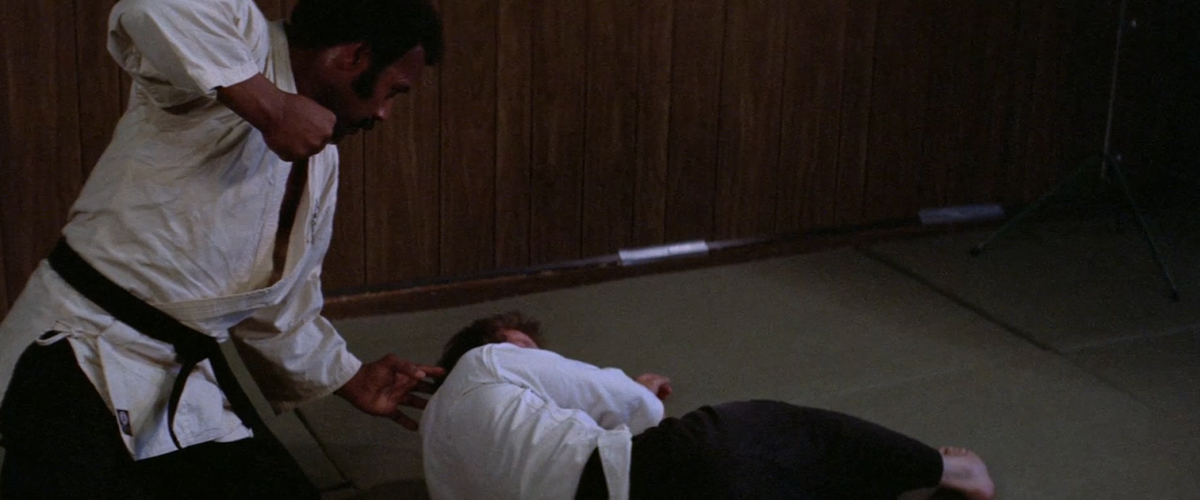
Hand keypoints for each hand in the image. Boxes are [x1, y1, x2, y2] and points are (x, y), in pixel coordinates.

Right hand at [217, 74, 335, 160]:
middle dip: (308, 140)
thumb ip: (321, 121)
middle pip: (318, 145)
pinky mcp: (297, 156)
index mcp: (330, 122)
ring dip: (297, 147)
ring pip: (306, 152)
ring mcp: (311, 148)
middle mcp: (324, 137)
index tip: (306, 127)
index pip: (328, 135)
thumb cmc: (289, 104)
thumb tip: (324, 132)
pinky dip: (286, 151)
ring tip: (287, 134)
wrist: (271, 109)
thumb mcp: (313, 107)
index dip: (315, 132)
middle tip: (294, 130)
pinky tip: (281, 139)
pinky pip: (292, 157)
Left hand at [335, 354, 445, 429]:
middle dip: (434, 391)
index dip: (434, 373)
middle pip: (422, 389)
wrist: (356, 385)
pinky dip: (408, 423)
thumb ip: (407, 366)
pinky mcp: (390, 410)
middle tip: (448, 395)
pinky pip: (401, 418)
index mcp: (406, 374)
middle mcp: (404, 386)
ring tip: (438, 411)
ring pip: (415, 403)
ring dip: (425, 406)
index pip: (423, 372)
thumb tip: (422, 375)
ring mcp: (398, 398)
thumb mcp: (391, 362)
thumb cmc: (374, 371)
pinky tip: (417, 428)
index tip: (447, 374)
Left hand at [636, 373, 671, 400]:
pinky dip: (658, 397)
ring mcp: (641, 393)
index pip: (652, 377)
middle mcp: (640, 385)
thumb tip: (667, 380)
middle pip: (653, 384)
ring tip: (667, 396)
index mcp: (640, 378)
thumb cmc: (646, 390)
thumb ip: (661, 380)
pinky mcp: (643, 401)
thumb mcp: (655, 382)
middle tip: (670, 391)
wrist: (639, 403)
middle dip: (662, 387)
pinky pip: (652, 398)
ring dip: (661, 393)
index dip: (661, 379)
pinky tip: (662, 400)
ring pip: (653, 391)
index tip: (668, 382)